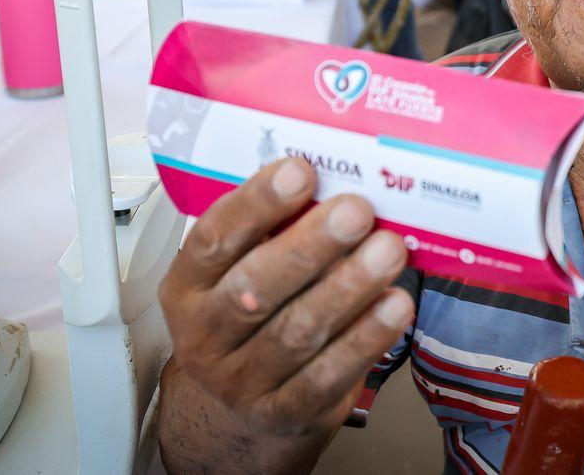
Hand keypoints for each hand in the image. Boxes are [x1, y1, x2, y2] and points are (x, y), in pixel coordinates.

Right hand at [157, 158, 412, 437]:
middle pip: (256, 287)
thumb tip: (335, 173)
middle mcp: (205, 335)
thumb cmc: (256, 310)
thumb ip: (276, 227)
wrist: (247, 405)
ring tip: (389, 251)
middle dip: (311, 245)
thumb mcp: (245, 266)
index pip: (214, 239)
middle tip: (357, 210)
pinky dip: (367, 338)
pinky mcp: (286, 413)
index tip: (301, 171)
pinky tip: (395, 305)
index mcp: (187, 286)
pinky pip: (329, 374)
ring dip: (349, 287)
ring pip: (297, 331)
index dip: (256, 203)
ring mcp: (242, 381)